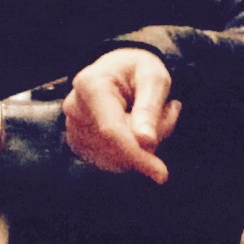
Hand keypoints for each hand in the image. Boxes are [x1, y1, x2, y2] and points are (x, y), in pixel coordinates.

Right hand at [65, 47, 177, 184]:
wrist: (120, 69)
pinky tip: (136, 129)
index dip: (137, 155)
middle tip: (169, 110)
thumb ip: (149, 108)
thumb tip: (146, 142)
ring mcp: (74, 129)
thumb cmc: (138, 70)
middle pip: (117, 147)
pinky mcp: (79, 144)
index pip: (112, 130)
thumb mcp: (153, 78)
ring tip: (150, 116)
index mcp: (90, 85)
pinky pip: (112, 162)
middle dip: (150, 139)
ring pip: (117, 159)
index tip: (161, 174)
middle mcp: (75, 109)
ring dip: (143, 146)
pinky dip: (132, 152)